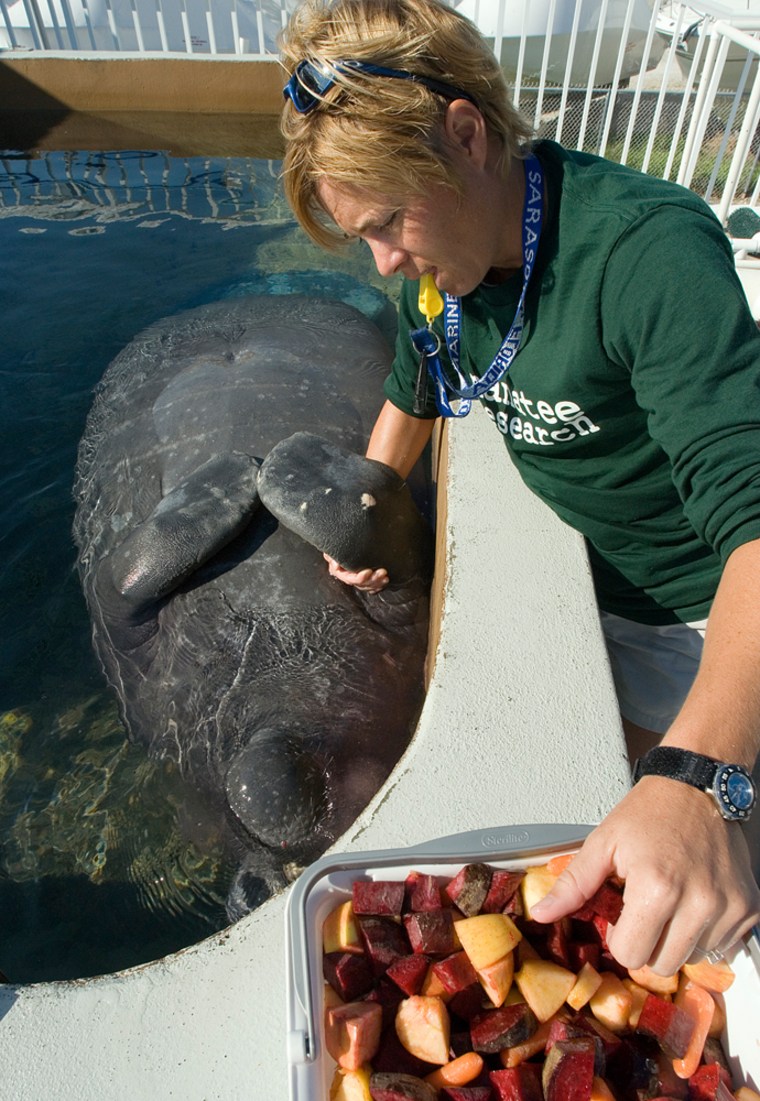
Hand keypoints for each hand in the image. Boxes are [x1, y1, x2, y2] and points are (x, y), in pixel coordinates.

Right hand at [323, 554, 388, 592]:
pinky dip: (379, 586)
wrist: (343, 547)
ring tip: (385, 577)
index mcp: (341, 573)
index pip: (351, 579)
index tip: (368, 571)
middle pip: (362, 584)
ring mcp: (358, 580)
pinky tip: (384, 582)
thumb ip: (331, 557)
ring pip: (369, 586)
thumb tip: (336, 565)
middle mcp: (350, 578)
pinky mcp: (366, 580)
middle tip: (382, 572)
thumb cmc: (337, 549)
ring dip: (378, 583)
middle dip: (373, 580)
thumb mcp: (331, 552)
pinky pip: (373, 587)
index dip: (360, 578)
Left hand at [530, 778, 759, 974]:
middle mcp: (699, 903)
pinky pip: (721, 948)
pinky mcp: (748, 908)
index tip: (622, 912)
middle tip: (645, 906)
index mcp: (657, 888)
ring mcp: (728, 908)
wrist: (698, 786)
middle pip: (662, 965)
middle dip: (647, 942)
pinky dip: (705, 933)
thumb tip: (541, 914)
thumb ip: (574, 884)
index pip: (631, 955)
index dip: (620, 936)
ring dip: (677, 939)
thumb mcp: (604, 842)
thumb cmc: (650, 811)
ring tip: (671, 899)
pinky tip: (694, 900)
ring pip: (692, 959)